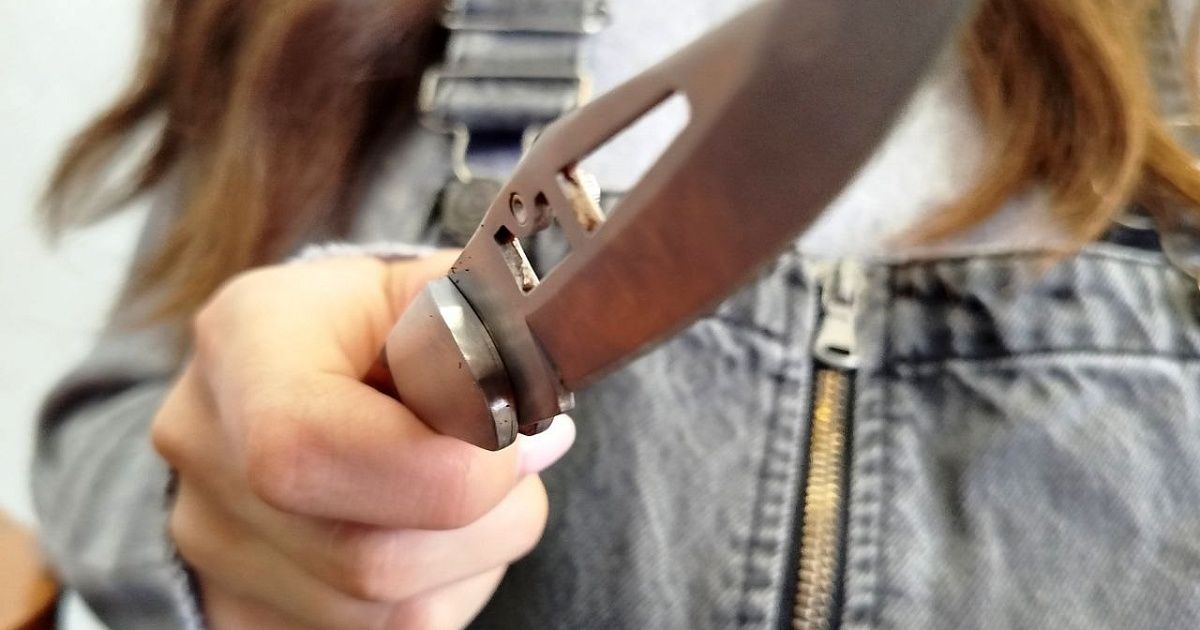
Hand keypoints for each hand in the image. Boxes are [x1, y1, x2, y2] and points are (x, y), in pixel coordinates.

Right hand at [151, 253, 574, 628]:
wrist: (286, 372)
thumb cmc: (370, 329)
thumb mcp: (424, 289)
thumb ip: (490, 324)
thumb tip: (535, 405)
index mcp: (244, 341)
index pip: (311, 448)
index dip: (444, 469)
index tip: (520, 439)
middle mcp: (206, 448)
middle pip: (366, 558)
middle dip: (485, 520)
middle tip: (519, 465)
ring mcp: (210, 542)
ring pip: (385, 614)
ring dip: (469, 559)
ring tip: (473, 490)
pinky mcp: (240, 607)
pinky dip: (435, 590)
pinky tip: (432, 532)